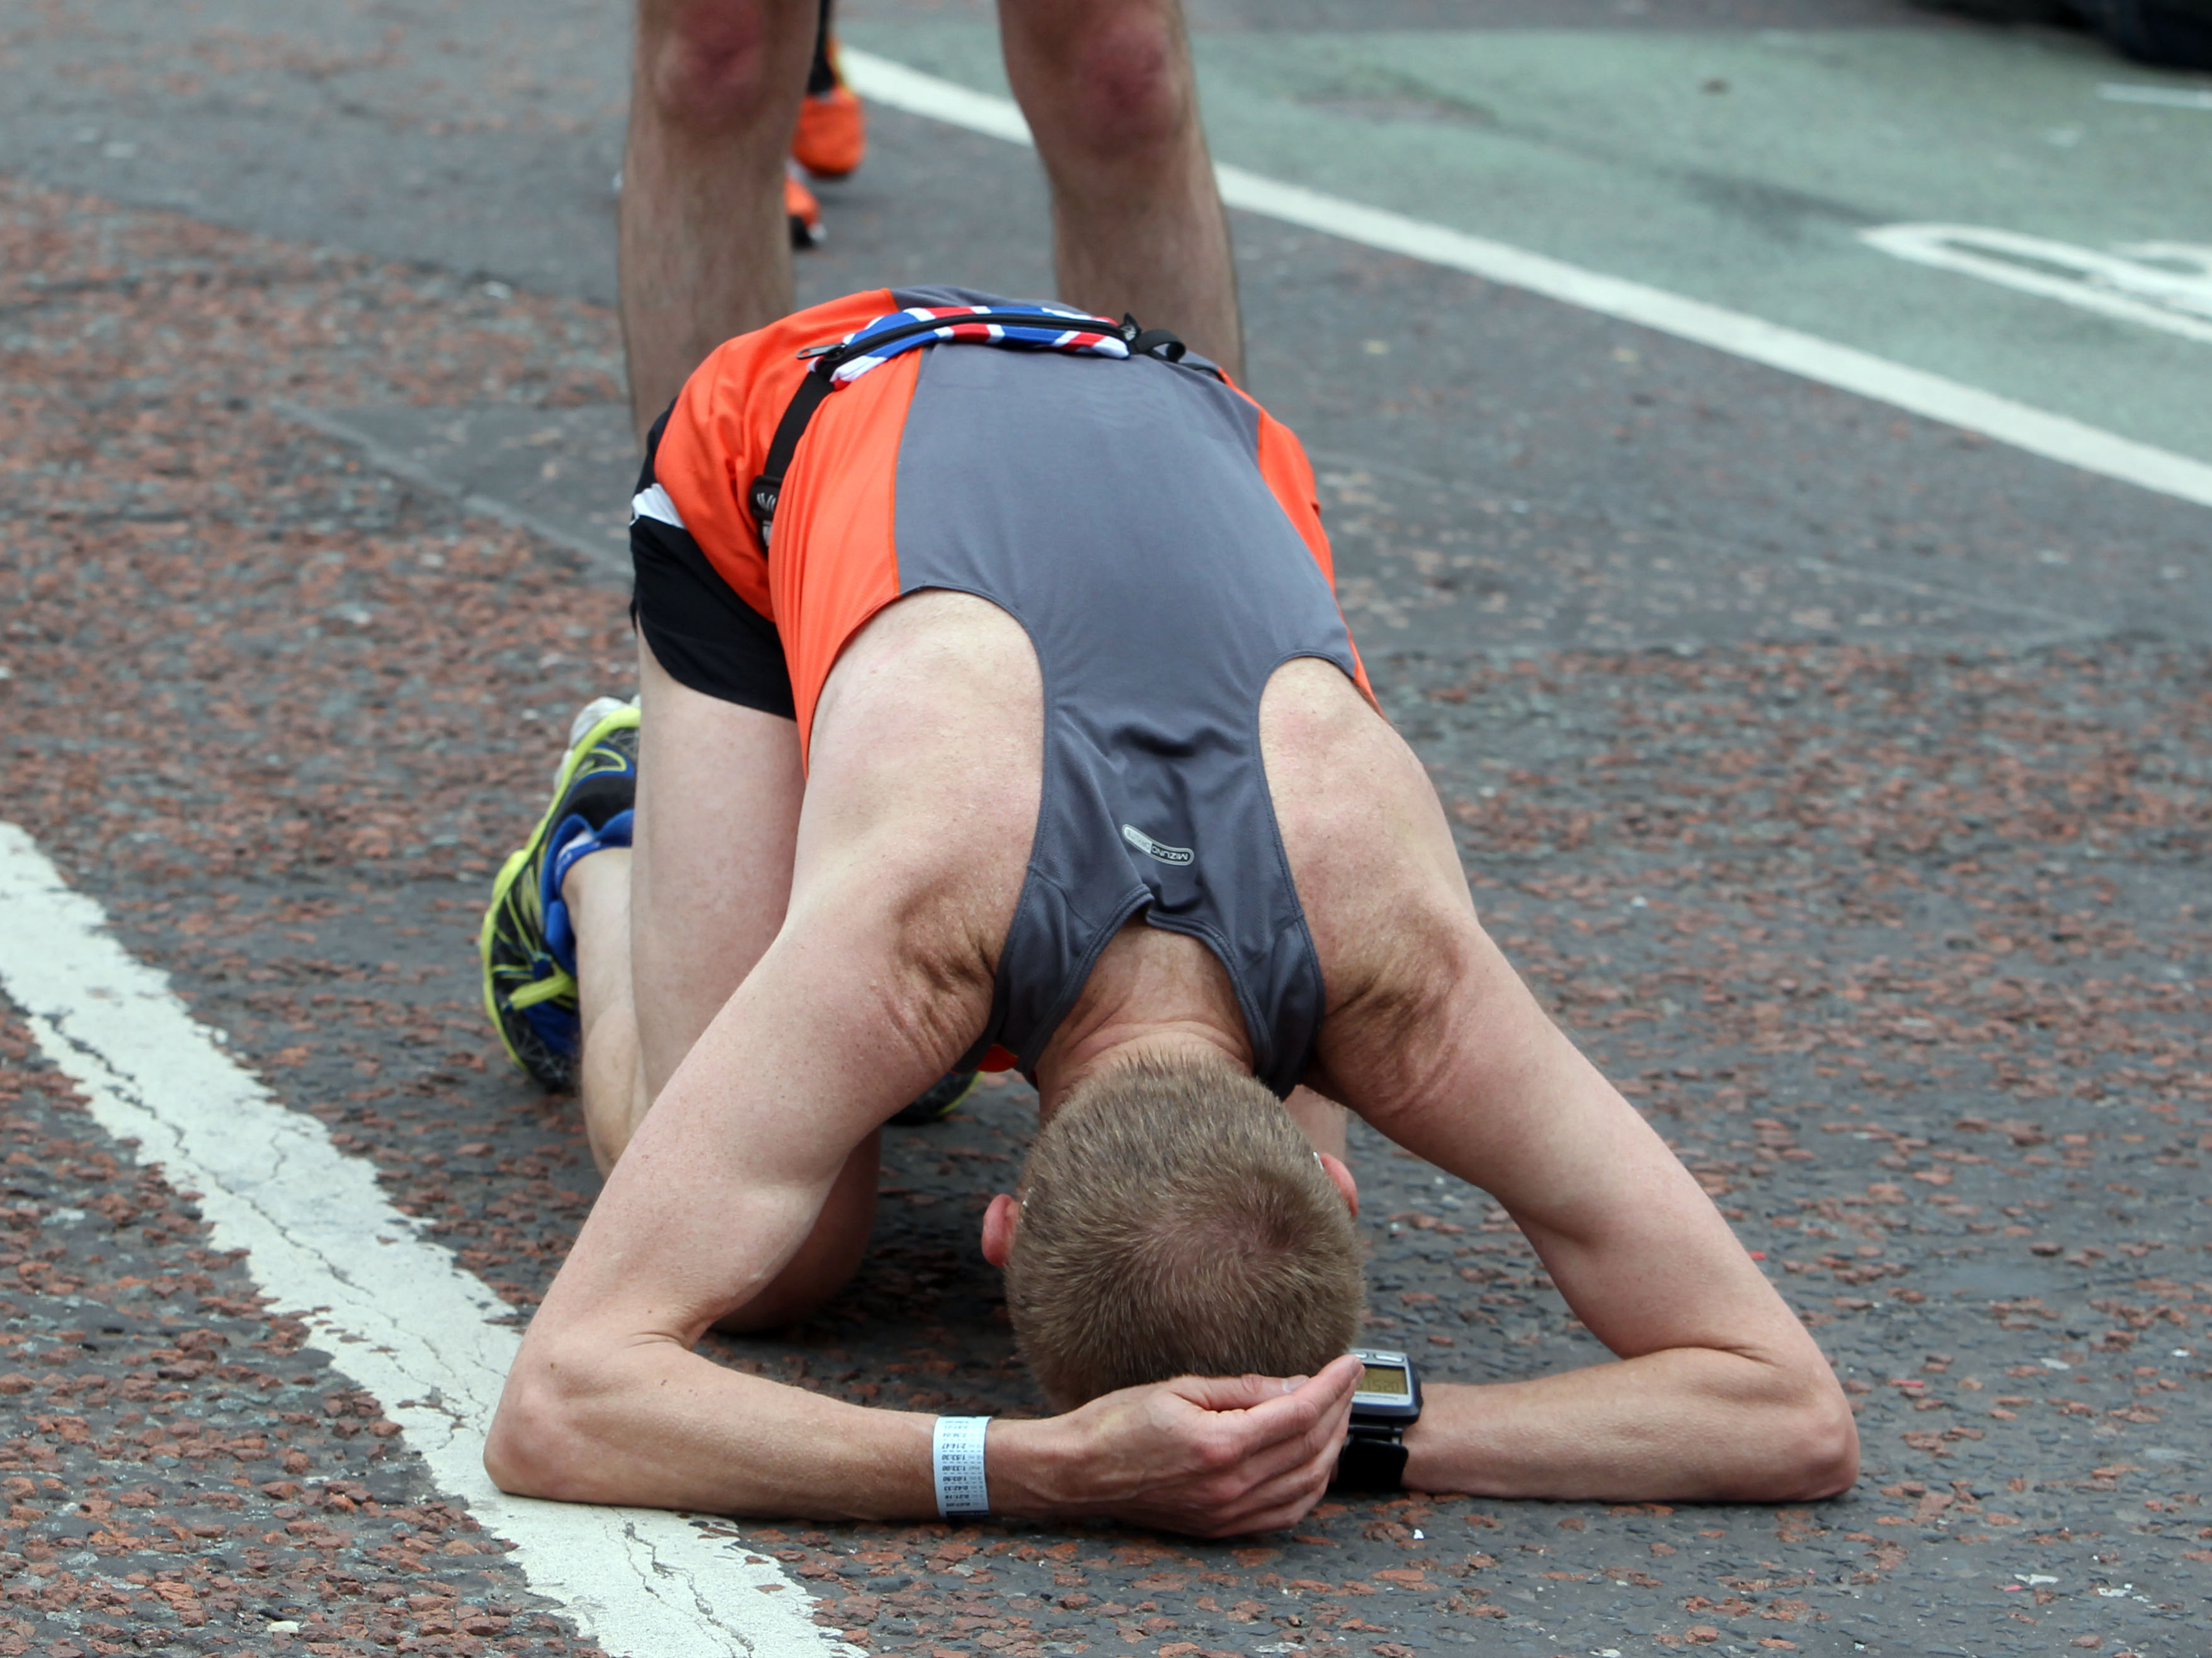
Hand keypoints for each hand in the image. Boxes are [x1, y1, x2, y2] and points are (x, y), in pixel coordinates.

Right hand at [995, 1354, 1361, 1537]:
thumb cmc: (1119, 1421)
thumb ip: (1243, 1390)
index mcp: (1220, 1444)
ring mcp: (1228, 1512)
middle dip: (1340, 1410)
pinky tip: (1316, 1461)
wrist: (1079, 1471)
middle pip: (1312, 1449)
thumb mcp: (1181, 1388)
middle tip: (1348, 1381)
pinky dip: (1312, 1486)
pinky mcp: (1221, 1527)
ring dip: (1333, 1447)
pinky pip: (1286, 1514)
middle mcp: (1230, 1485)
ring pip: (1308, 1484)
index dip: (1332, 1385)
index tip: (1350, 1362)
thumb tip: (1295, 1385)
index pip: (1300, 1413)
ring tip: (1338, 1414)